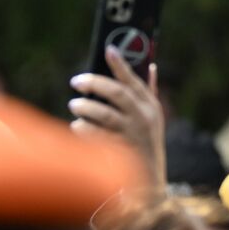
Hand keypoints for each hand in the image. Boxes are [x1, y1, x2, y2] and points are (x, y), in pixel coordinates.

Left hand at [68, 48, 166, 185]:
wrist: (149, 180)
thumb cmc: (147, 143)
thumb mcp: (154, 118)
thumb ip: (150, 92)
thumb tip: (151, 65)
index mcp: (150, 107)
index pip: (134, 80)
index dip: (121, 64)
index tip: (108, 49)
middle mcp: (143, 119)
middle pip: (117, 93)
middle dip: (94, 83)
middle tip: (76, 82)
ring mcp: (132, 135)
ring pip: (104, 114)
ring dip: (85, 107)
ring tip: (74, 106)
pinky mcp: (120, 151)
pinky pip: (96, 136)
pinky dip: (83, 129)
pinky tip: (77, 127)